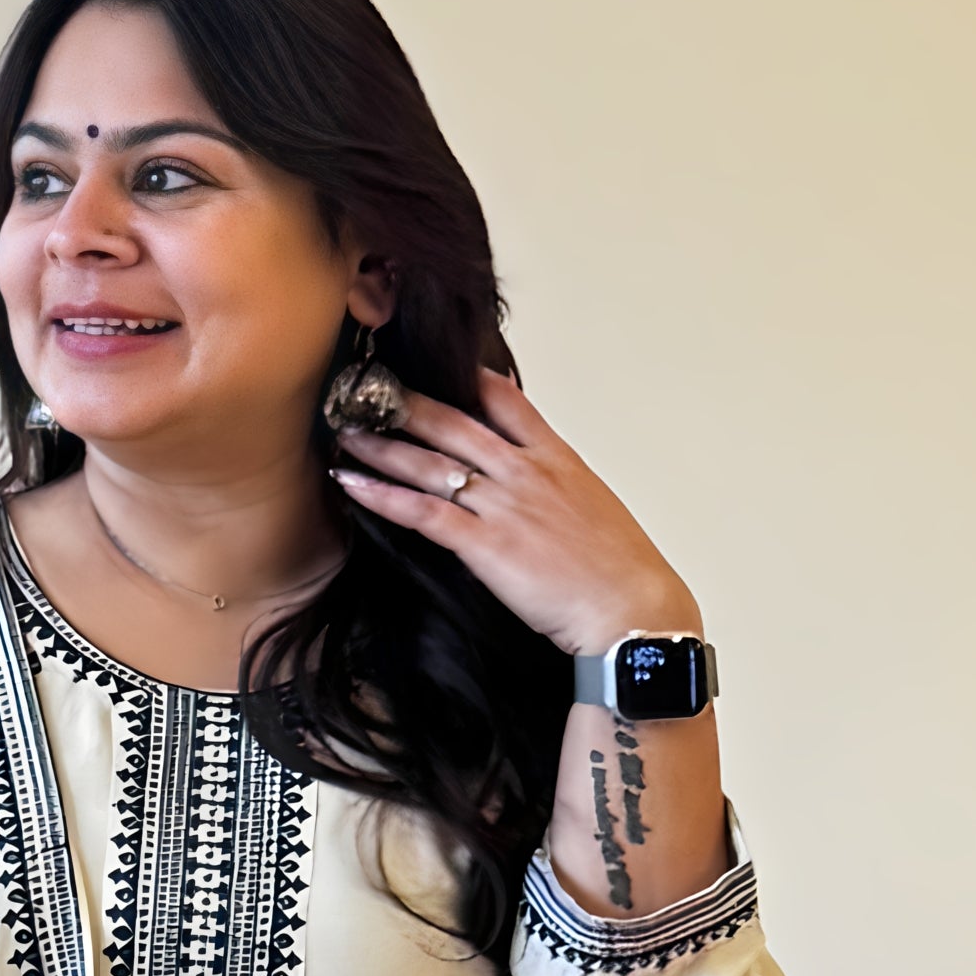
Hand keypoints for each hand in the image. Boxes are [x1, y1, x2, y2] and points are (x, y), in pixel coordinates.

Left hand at [332, 371, 695, 657]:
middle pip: (455, 422)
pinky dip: (383, 495)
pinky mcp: (486, 544)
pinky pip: (423, 512)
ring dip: (382, 443)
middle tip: (368, 388)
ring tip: (346, 430)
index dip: (468, 379)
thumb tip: (536, 502)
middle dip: (407, 402)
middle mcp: (525, 472)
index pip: (507, 400)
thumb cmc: (618, 573)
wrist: (630, 610)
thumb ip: (558, 494)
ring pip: (430, 462)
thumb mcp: (593, 513)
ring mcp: (504, 505)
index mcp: (556, 459)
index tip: (438, 366)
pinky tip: (353, 482)